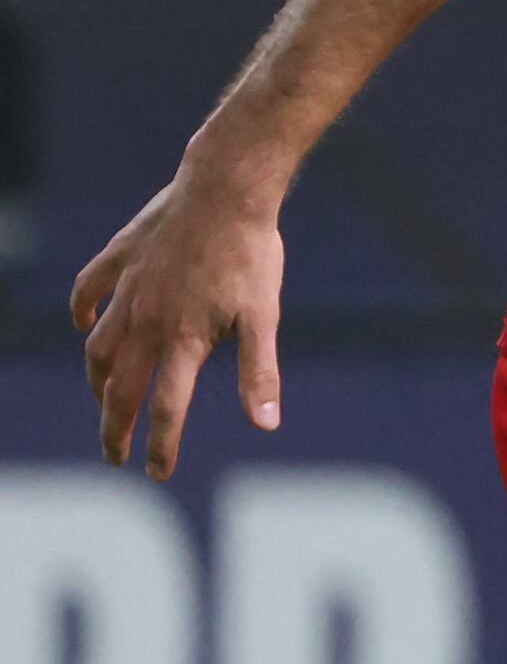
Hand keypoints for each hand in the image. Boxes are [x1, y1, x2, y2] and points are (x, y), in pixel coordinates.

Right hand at [72, 161, 287, 477]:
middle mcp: (144, 320)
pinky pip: (88, 292)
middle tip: (114, 456)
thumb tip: (266, 425)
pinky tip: (84, 329)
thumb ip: (260, 374)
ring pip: (97, 347)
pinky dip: (83, 315)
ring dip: (98, 380)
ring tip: (103, 401)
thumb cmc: (252, 255)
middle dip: (115, 427)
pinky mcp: (119, 259)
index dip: (160, 445)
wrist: (225, 190)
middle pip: (120, 388)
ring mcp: (126, 289)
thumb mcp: (264, 318)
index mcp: (181, 340)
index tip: (156, 473)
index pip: (166, 408)